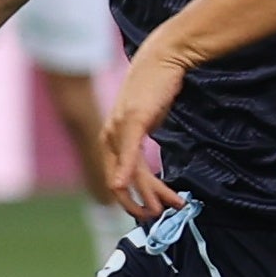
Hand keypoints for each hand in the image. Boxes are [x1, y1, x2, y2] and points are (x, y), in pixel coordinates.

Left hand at [101, 40, 190, 219]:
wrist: (162, 60)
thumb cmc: (155, 90)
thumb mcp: (146, 122)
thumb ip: (138, 145)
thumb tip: (140, 168)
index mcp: (111, 140)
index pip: (116, 180)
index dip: (130, 200)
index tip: (150, 211)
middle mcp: (110, 136)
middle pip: (120, 181)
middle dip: (139, 202)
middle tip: (156, 216)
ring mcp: (120, 129)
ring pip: (131, 171)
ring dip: (147, 193)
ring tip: (165, 207)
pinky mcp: (133, 120)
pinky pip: (130, 152)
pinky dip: (129, 171)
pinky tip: (128, 185)